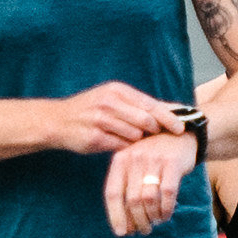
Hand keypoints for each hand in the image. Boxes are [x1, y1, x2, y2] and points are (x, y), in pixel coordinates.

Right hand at [49, 82, 186, 155]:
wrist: (56, 121)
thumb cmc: (90, 109)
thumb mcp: (112, 98)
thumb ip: (138, 105)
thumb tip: (171, 110)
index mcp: (117, 90)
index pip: (150, 104)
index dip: (168, 117)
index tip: (181, 128)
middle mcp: (109, 102)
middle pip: (146, 121)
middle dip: (153, 131)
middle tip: (155, 137)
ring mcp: (100, 120)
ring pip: (134, 135)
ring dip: (136, 140)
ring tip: (128, 138)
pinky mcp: (94, 138)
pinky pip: (120, 146)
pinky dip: (122, 147)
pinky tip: (116, 144)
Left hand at [103, 130, 198, 237]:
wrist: (180, 134)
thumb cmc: (153, 157)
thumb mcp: (134, 166)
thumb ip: (127, 190)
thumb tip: (124, 228)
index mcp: (120, 160)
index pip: (112, 193)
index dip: (115, 216)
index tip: (122, 233)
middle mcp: (135, 158)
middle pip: (131, 200)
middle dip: (138, 221)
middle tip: (144, 230)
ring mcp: (154, 159)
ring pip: (148, 199)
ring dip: (152, 217)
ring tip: (156, 222)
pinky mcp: (173, 162)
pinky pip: (167, 193)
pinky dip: (166, 209)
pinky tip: (166, 214)